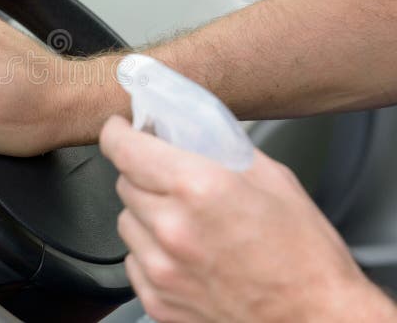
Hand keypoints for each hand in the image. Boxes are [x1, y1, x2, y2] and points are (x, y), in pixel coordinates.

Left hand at [99, 115, 395, 321]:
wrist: (316, 321)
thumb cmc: (304, 255)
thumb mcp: (272, 179)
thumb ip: (220, 149)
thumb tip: (187, 131)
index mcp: (197, 187)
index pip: (123, 147)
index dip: (117, 133)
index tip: (120, 129)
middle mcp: (171, 227)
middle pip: (123, 182)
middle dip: (143, 174)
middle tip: (173, 180)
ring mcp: (161, 268)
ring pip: (126, 221)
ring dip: (146, 214)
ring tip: (186, 222)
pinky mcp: (157, 299)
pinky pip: (133, 260)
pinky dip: (150, 252)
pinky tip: (185, 253)